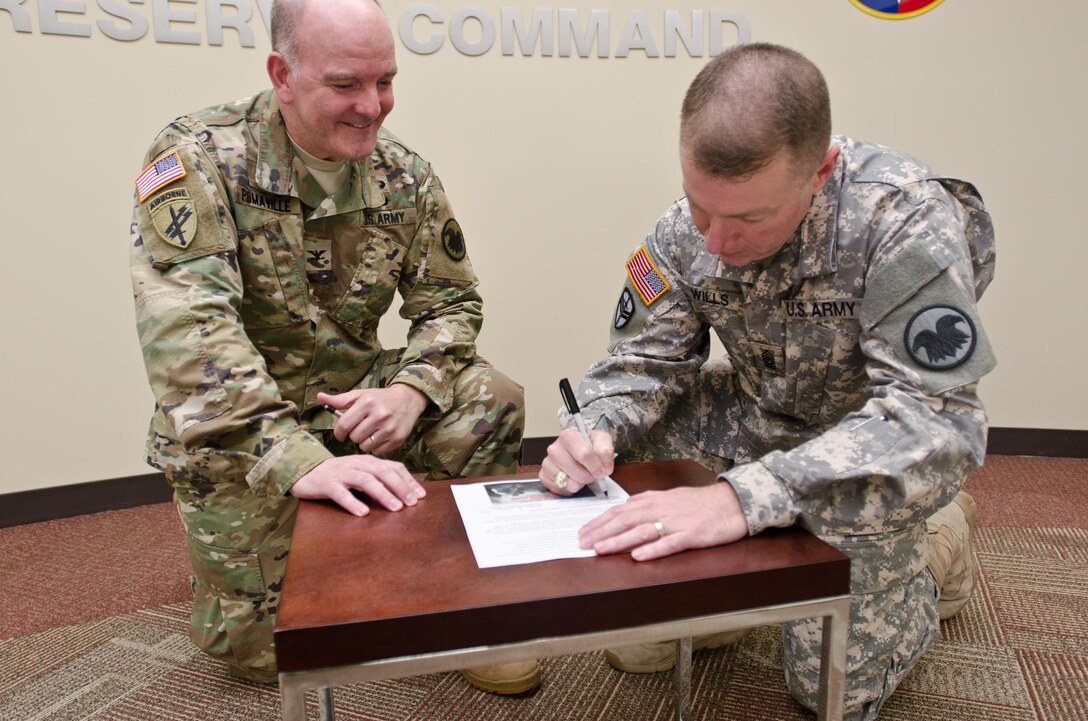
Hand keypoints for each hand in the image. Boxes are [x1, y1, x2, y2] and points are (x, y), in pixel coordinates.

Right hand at [290, 455, 427, 516]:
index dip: (408, 480)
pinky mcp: (326, 484)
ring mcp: (341, 473)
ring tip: (395, 508)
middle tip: (412, 503)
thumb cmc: (338, 475)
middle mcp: (357, 464)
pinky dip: (353, 503)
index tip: (421, 495)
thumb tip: (405, 491)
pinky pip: (341, 493)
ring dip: (383, 494)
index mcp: (368, 461)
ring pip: (365, 481)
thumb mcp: (361, 473)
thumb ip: (379, 478)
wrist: (304, 471)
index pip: (393, 467)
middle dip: (400, 487)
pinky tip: (363, 513)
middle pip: (382, 472)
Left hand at [318, 385, 428, 454]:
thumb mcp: (360, 395)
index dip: (339, 432)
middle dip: (354, 435)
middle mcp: (379, 415)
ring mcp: (390, 428)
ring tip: (370, 433)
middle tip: (360, 429)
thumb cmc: (379, 398)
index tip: (341, 433)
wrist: (408, 400)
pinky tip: (379, 437)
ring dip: (364, 442)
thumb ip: (339, 399)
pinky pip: (377, 451)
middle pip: (354, 437)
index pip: (344, 425)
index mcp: (367, 403)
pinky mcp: (397, 439)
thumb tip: (319, 397)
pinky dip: (376, 447)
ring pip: (365, 446)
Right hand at [539, 428, 613, 495]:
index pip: (584, 454)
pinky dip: (571, 489)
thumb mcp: (602, 440)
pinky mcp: (543, 476)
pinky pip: (562, 491)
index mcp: (567, 436)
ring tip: (581, 474)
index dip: (596, 466)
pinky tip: (572, 479)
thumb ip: (606, 450)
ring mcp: (547, 463)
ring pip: (571, 485)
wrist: (576, 450)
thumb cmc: (588, 445)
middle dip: (590, 476)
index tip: (602, 470)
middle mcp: (554, 449)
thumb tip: (604, 468)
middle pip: (579, 474)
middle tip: (592, 472)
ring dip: (581, 483)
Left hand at [578, 482, 748, 560]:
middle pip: (625, 520)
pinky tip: (639, 556)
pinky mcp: (691, 535)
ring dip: (619, 540)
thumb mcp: (668, 498)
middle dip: (601, 532)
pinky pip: (669, 543)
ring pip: (642, 531)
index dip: (599, 522)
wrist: (731, 503)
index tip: (582, 532)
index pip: (619, 511)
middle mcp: (660, 509)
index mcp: (653, 501)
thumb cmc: (699, 503)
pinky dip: (653, 549)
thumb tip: (624, 509)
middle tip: (582, 543)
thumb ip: (646, 503)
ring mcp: (675, 522)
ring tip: (600, 549)